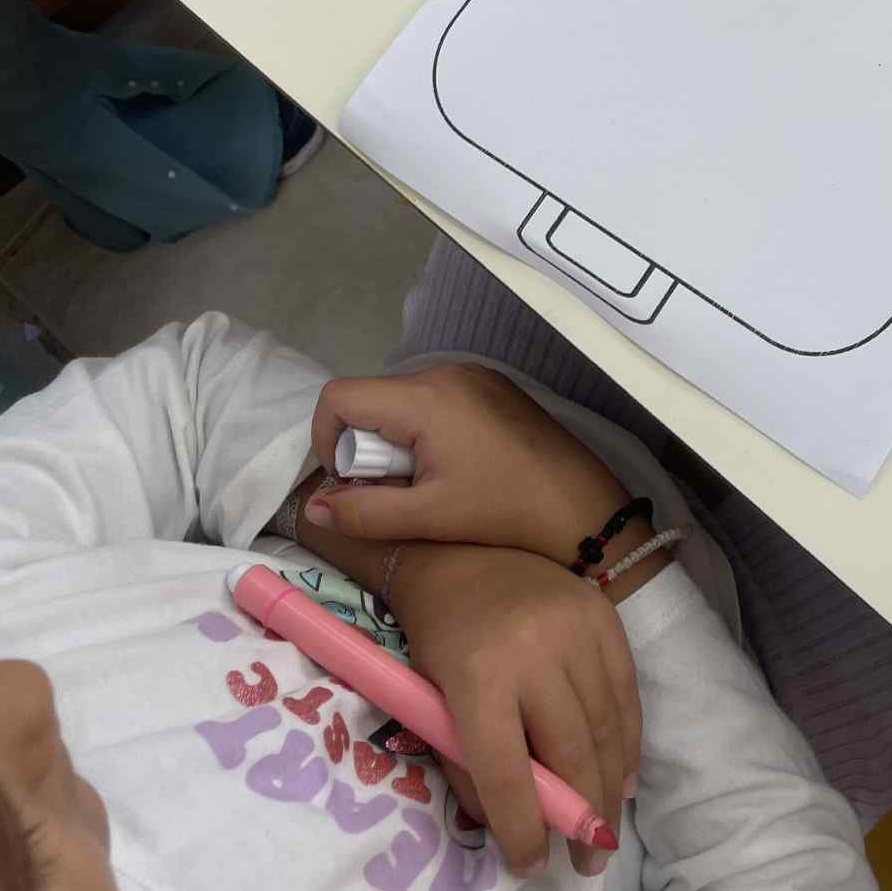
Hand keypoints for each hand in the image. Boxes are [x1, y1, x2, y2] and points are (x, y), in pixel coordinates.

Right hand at [307, 364, 635, 565]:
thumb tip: (313, 505)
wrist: (579, 504)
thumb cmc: (501, 511)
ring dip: (397, 440)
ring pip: (403, 399)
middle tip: (394, 490)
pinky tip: (454, 468)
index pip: (340, 396)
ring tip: (427, 484)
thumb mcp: (427, 518)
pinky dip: (426, 430)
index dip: (325, 437)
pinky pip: (435, 398)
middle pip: (372, 397)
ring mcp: (472, 374)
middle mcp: (444, 373)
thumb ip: (362, 512)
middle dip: (366, 446)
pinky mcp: (492, 385)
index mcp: (424, 398)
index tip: (345, 480)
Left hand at [389, 543, 639, 878]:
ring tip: (606, 828)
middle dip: (581, 818)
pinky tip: (623, 775)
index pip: (506, 772)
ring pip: (607, 725)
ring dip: (611, 786)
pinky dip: (628, 740)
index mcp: (477, 675)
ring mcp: (574, 626)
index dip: (522, 828)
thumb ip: (469, 770)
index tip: (533, 865)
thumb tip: (515, 830)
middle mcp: (533, 649)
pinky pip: (626, 690)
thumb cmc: (439, 640)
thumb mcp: (432, 708)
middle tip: (587, 861)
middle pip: (570, 751)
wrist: (460, 556)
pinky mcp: (603, 613)